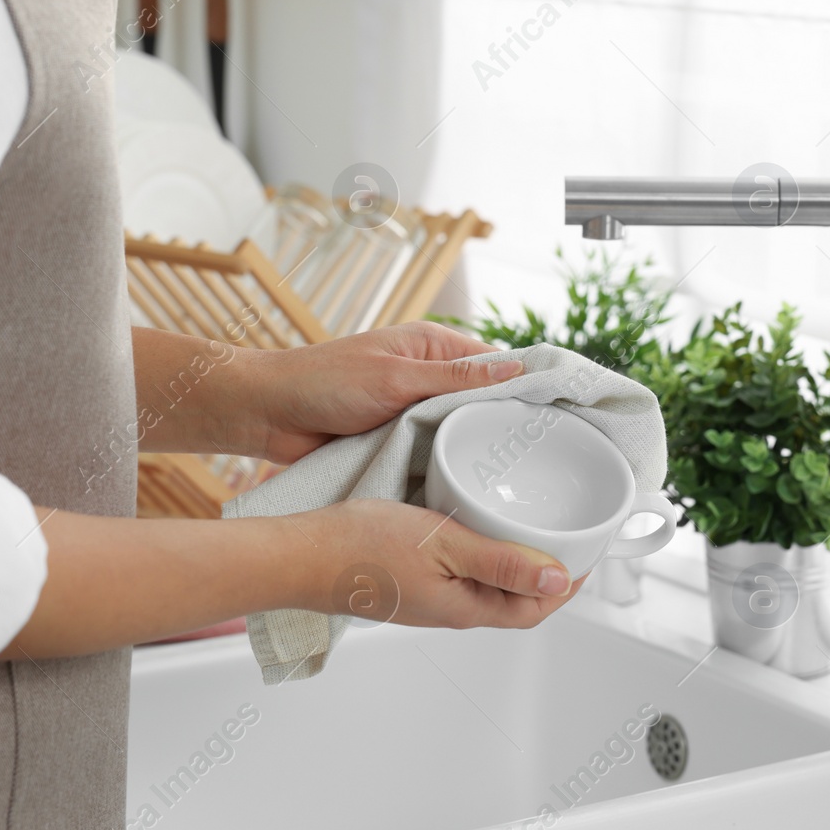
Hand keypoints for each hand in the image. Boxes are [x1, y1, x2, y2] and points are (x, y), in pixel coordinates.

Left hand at [247, 321, 523, 463]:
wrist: (267, 415)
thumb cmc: (323, 383)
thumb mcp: (395, 377)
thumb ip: (455, 378)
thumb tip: (516, 369)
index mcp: (431, 347)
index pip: (496, 362)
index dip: (528, 382)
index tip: (562, 408)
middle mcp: (428, 377)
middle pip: (484, 399)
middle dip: (507, 421)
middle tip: (545, 453)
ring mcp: (414, 411)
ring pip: (461, 429)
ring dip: (476, 446)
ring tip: (517, 474)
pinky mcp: (399, 440)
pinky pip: (435, 451)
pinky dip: (450, 463)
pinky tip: (473, 483)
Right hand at [308, 498, 582, 628]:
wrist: (300, 555)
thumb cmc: (362, 548)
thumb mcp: (444, 544)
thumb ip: (502, 562)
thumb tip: (557, 579)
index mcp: (466, 608)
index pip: (536, 608)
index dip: (568, 585)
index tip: (589, 553)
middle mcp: (452, 610)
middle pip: (516, 600)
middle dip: (549, 574)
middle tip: (568, 537)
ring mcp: (430, 598)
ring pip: (489, 585)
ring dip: (517, 562)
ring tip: (532, 527)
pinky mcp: (411, 581)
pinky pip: (461, 573)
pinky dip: (483, 552)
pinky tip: (477, 524)